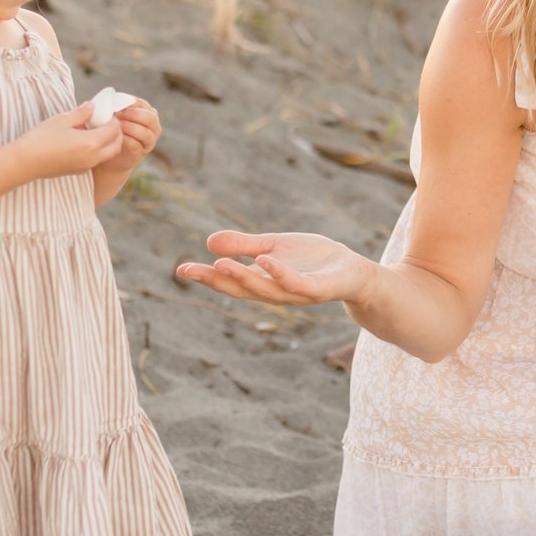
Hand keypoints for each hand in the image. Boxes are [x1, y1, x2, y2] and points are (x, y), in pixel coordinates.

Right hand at [16, 104, 127, 179]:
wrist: (24, 163)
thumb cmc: (41, 139)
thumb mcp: (62, 120)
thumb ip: (81, 113)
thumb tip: (92, 106)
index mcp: (90, 143)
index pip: (114, 130)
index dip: (113, 120)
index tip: (106, 112)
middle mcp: (92, 157)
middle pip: (117, 145)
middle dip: (116, 133)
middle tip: (106, 121)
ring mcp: (86, 166)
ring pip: (108, 154)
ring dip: (109, 142)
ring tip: (95, 130)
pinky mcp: (79, 171)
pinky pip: (96, 160)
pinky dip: (99, 150)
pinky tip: (84, 140)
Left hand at [95, 97, 160, 174]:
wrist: (107, 153)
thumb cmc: (109, 130)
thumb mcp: (111, 116)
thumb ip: (111, 107)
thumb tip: (98, 101)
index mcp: (147, 113)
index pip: (142, 104)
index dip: (130, 103)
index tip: (115, 103)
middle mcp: (152, 127)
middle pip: (150, 118)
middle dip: (133, 114)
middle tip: (117, 114)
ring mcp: (148, 141)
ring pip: (145, 133)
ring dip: (129, 127)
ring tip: (116, 126)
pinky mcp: (140, 153)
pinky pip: (136, 145)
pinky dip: (126, 140)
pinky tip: (116, 137)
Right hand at [176, 230, 375, 307]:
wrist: (354, 273)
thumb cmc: (314, 261)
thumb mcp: (274, 247)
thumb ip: (245, 246)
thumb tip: (208, 243)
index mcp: (263, 282)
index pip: (230, 282)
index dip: (206, 277)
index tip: (180, 269)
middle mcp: (276, 292)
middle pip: (241, 289)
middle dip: (215, 281)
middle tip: (190, 270)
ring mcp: (297, 292)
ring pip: (265, 289)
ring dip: (242, 278)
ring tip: (220, 264)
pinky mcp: (319, 288)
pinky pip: (296, 283)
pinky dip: (279, 273)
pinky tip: (265, 260)